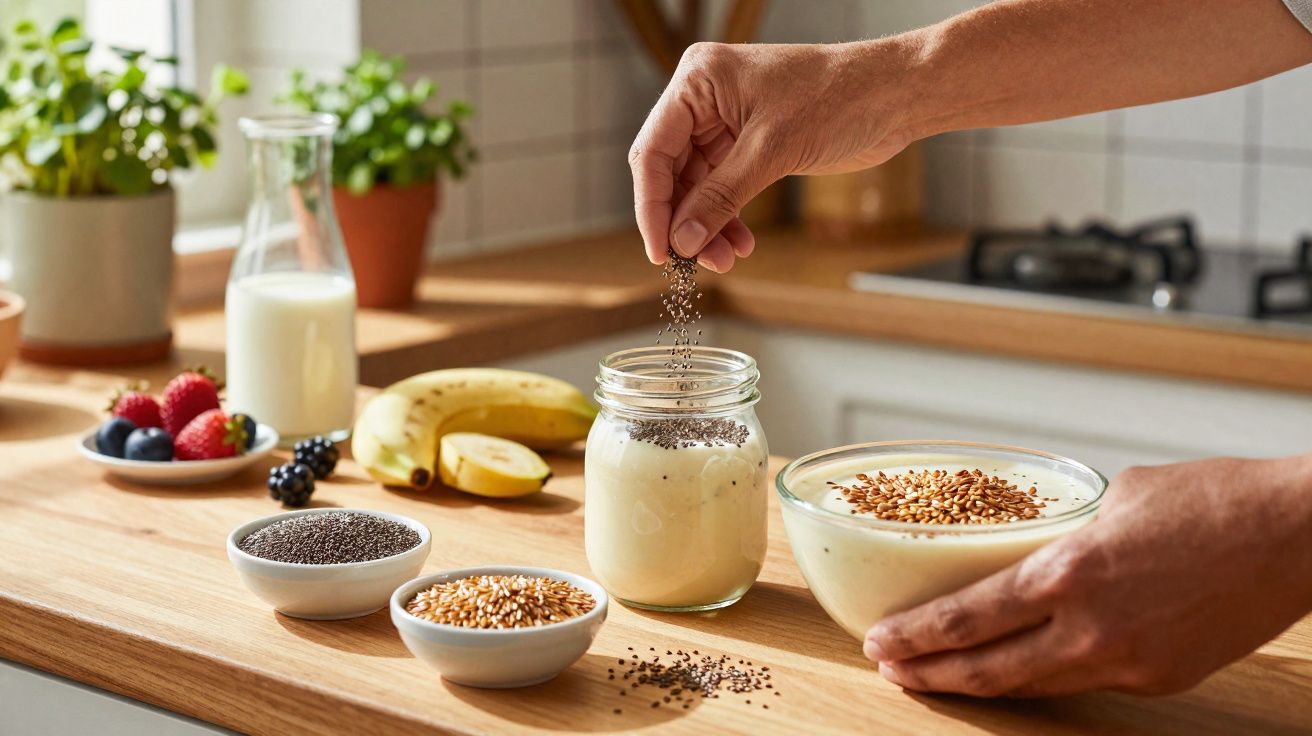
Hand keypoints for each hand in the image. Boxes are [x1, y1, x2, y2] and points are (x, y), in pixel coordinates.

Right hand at [628, 40, 917, 271]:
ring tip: (725, 260)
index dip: (652, 207)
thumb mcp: (771, 151)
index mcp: (698, 81)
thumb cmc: (839, 98)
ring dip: (708, 227)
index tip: (660, 252)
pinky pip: (723, 189)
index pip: (654, 152)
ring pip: (698, 187)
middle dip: (685, 221)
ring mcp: (725, 122)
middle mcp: (704, 99)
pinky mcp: (749, 144)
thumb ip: (720, 197)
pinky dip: (729, 218)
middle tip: (697, 262)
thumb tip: (682, 240)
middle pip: (672, 173)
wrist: (894, 95)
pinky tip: (741, 244)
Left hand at [864, 455, 1311, 696]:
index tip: (880, 641)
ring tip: (941, 675)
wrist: (1294, 536)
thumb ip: (1061, 533)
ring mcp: (1127, 663)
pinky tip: (1019, 666)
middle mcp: (1091, 628)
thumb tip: (1031, 542)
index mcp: (1069, 572)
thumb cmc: (1208, 501)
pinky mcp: (1158, 679)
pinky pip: (1084, 680)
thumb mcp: (1111, 498)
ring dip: (981, 682)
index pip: (968, 618)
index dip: (917, 636)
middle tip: (893, 670)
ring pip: (1034, 684)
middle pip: (988, 669)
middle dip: (931, 674)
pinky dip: (1043, 675)